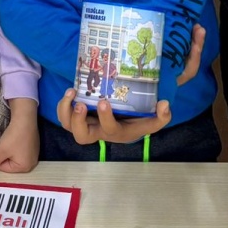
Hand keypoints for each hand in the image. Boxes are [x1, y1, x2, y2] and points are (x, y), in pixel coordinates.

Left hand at [0, 98, 38, 174]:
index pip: (4, 167)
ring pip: (12, 155)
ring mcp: (32, 153)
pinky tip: (7, 139)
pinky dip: (10, 146)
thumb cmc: (14, 136)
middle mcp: (31, 163)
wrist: (25, 118)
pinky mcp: (32, 144)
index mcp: (25, 167)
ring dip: (1, 150)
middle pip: (8, 162)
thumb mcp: (1, 151)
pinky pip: (18, 149)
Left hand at [54, 23, 206, 144]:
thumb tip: (199, 29)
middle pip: (113, 134)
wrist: (113, 89)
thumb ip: (187, 55)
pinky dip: (65, 110)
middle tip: (104, 101)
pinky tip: (70, 92)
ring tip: (78, 98)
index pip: (153, 124)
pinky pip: (67, 121)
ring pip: (82, 135)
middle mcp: (117, 127)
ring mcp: (95, 125)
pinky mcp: (78, 119)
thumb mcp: (165, 74)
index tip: (163, 105)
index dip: (159, 119)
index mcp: (139, 122)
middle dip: (107, 120)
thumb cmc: (142, 86)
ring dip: (78, 120)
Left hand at [57, 91, 172, 144]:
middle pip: (81, 136)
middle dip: (78, 121)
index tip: (105, 102)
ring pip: (68, 126)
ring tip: (71, 92)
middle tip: (81, 104)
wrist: (129, 122)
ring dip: (65, 111)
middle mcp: (98, 131)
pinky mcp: (80, 115)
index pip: (109, 130)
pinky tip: (71, 91)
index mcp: (116, 132)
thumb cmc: (140, 120)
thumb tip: (164, 104)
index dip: (105, 118)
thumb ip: (162, 116)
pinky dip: (63, 105)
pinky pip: (65, 115)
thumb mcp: (154, 120)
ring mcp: (87, 123)